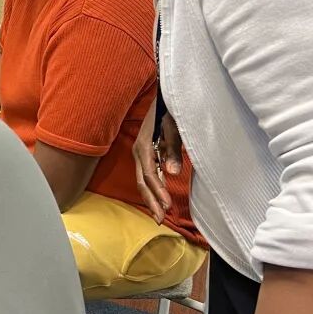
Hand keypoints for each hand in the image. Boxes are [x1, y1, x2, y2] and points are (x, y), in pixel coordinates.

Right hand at [134, 108, 182, 223]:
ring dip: (151, 198)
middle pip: (142, 182)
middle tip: (160, 219)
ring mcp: (140, 153)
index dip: (158, 191)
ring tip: (160, 214)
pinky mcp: (146, 153)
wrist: (161, 94)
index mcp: (143, 146)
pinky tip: (159, 197)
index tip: (167, 206)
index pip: (150, 174)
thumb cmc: (169, 108)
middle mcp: (138, 152)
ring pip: (143, 180)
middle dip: (151, 202)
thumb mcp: (174, 125)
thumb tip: (172, 172)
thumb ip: (172, 148)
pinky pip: (147, 174)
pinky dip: (153, 188)